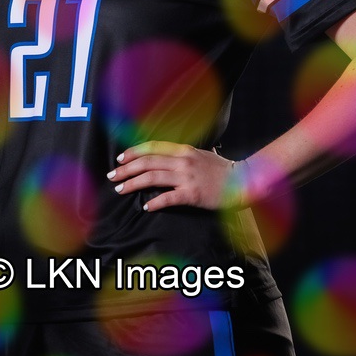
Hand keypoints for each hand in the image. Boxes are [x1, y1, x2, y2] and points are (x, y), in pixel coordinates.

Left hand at [107, 142, 243, 212]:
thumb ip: (182, 156)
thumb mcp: (201, 155)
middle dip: (126, 169)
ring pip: (152, 178)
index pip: (152, 148)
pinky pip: (168, 198)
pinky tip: (145, 207)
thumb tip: (165, 158)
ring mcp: (186, 178)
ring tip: (121, 189)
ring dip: (133, 184)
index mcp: (183, 151)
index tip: (120, 159)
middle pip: (147, 162)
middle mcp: (182, 161)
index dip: (133, 153)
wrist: (242, 181)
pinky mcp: (191, 194)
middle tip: (113, 176)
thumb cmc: (222, 170)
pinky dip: (155, 202)